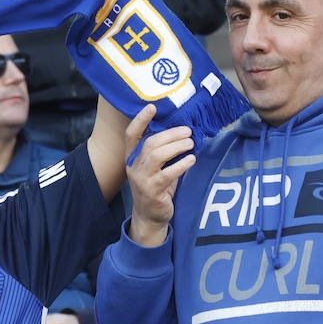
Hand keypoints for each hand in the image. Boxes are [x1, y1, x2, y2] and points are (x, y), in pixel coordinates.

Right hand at [125, 108, 195, 246]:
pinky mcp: (152, 191)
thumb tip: (183, 132)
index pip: (131, 134)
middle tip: (188, 131)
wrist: (150, 216)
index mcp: (132, 157)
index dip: (140, 120)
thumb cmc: (156, 187)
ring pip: (156, 155)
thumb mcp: (155, 167)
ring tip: (190, 143)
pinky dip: (181, 164)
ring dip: (176, 146)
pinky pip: (167, 174)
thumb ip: (162, 151)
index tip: (152, 107)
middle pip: (150, 142)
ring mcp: (141, 179)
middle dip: (171, 134)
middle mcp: (134, 166)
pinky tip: (191, 159)